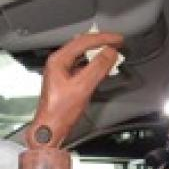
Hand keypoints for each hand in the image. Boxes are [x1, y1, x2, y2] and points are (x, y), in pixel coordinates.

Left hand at [27, 32, 123, 148]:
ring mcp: (61, 72)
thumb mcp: (82, 87)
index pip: (83, 41)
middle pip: (82, 45)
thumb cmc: (59, 112)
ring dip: (98, 53)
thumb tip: (111, 52)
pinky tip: (102, 67)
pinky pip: (82, 66)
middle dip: (101, 42)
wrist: (50, 130)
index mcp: (58, 60)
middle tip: (117, 42)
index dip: (103, 38)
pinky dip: (94, 64)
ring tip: (112, 52)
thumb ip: (97, 67)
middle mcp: (58, 63)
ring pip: (82, 55)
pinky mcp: (66, 81)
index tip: (118, 39)